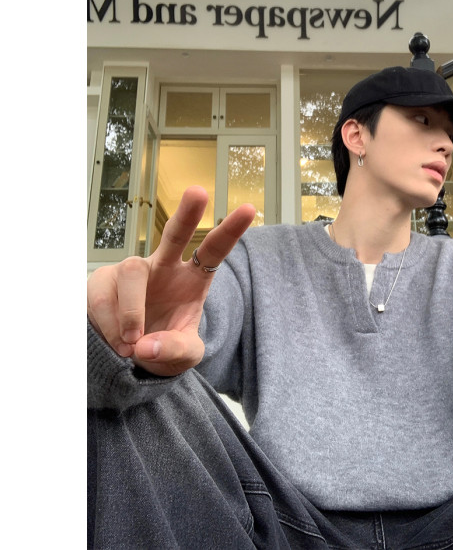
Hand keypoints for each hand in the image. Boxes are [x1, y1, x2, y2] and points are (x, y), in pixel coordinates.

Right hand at [87, 186, 255, 375]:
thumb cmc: (164, 348)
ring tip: (132, 343)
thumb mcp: (183, 356)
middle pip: (174, 234)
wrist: (129, 360)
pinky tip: (116, 342)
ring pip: (131, 272)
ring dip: (132, 310)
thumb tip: (146, 345)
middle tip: (199, 192)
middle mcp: (165, 268)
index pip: (214, 251)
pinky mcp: (103, 282)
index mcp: (193, 279)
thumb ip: (175, 350)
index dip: (231, 231)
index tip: (250, 208)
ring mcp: (133, 273)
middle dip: (186, 214)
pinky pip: (102, 296)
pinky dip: (109, 324)